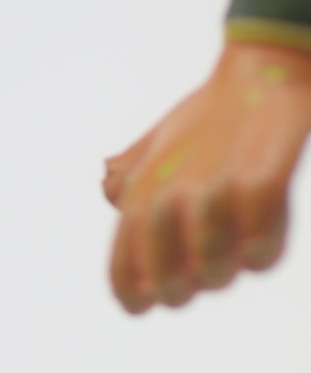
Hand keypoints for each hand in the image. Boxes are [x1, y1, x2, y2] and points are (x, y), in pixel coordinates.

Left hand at [104, 39, 310, 312]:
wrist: (259, 70)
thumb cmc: (209, 114)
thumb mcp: (160, 143)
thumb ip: (134, 173)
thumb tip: (107, 192)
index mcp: (142, 193)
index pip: (124, 270)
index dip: (133, 298)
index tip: (148, 303)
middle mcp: (170, 196)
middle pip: (169, 285)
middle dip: (187, 291)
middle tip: (204, 273)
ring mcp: (214, 190)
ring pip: (215, 272)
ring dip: (230, 269)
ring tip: (238, 246)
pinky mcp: (260, 182)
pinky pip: (260, 247)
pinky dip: (264, 249)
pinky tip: (264, 233)